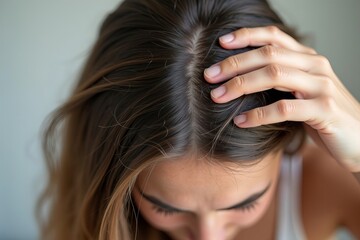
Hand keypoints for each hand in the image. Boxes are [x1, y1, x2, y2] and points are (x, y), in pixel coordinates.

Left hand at [203, 26, 359, 171]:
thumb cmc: (324, 115)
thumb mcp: (303, 90)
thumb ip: (281, 79)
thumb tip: (241, 77)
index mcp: (308, 58)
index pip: (275, 36)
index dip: (247, 36)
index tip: (221, 42)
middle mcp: (315, 66)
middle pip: (268, 54)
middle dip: (234, 64)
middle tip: (209, 75)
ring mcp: (322, 86)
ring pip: (274, 75)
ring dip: (241, 85)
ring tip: (217, 96)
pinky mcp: (325, 110)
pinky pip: (285, 108)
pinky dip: (258, 115)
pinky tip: (241, 121)